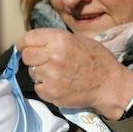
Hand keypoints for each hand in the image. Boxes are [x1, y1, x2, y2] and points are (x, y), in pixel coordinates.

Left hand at [18, 28, 132, 116]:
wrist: (109, 84)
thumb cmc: (97, 60)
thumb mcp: (78, 40)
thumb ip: (55, 40)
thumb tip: (36, 42)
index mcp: (59, 40)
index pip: (29, 38)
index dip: (24, 43)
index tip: (23, 46)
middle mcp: (52, 56)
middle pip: (27, 56)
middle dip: (33, 58)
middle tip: (45, 61)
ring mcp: (50, 76)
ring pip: (32, 72)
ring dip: (40, 73)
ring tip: (57, 74)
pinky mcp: (50, 93)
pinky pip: (38, 87)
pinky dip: (45, 87)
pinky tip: (59, 84)